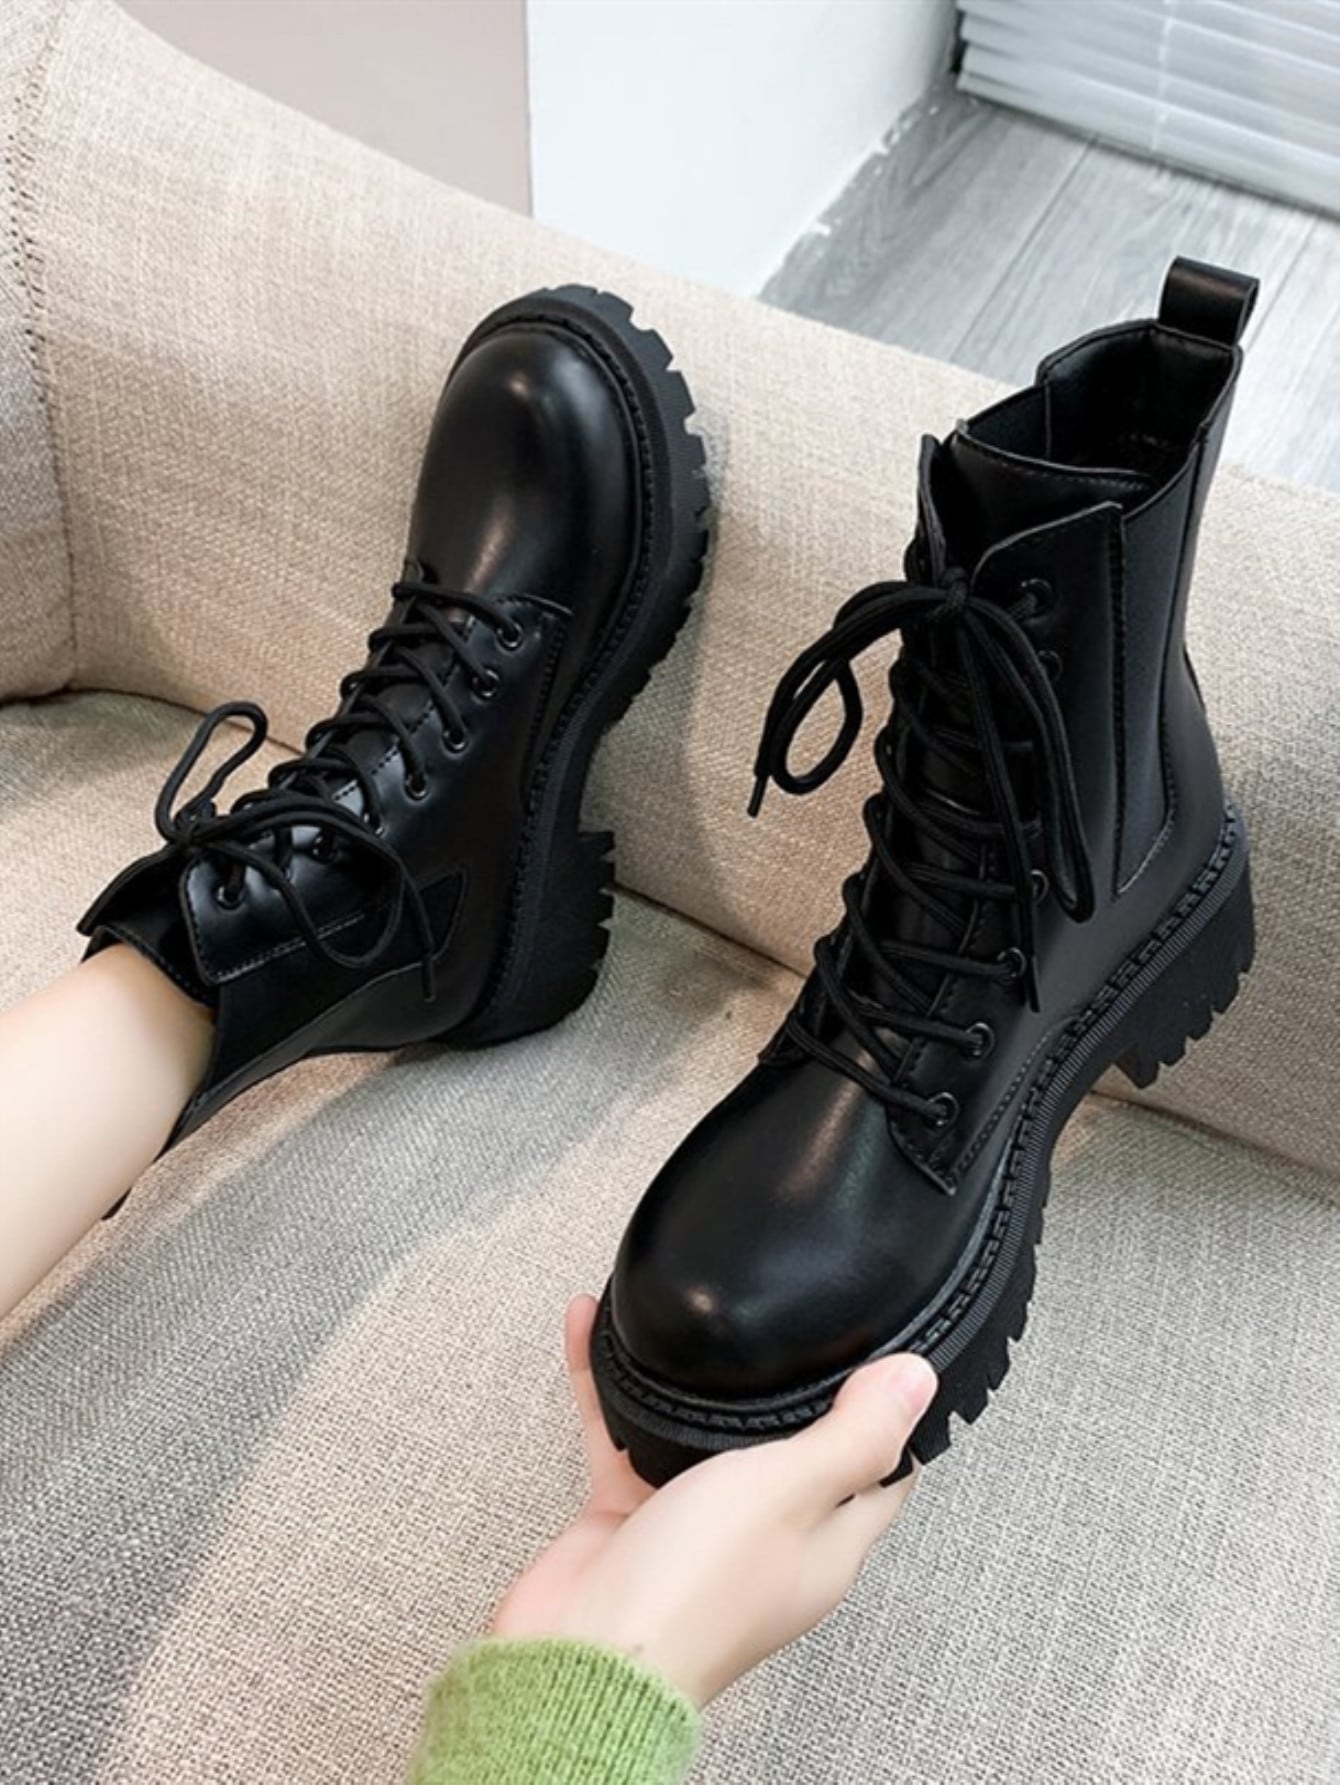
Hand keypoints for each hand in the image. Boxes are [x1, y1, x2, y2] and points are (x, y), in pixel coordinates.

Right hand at [491, 1295, 936, 1706]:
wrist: (578, 1652)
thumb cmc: (691, 1591)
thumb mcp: (789, 1493)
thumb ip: (853, 1435)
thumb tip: (919, 1381)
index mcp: (825, 1544)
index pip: (881, 1472)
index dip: (889, 1414)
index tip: (885, 1353)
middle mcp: (766, 1537)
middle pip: (790, 1448)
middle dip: (787, 1384)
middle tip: (785, 1316)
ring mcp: (696, 1528)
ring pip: (700, 1434)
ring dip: (692, 1378)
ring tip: (688, 1312)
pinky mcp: (631, 1516)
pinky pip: (624, 1434)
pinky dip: (610, 1385)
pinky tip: (592, 1329)